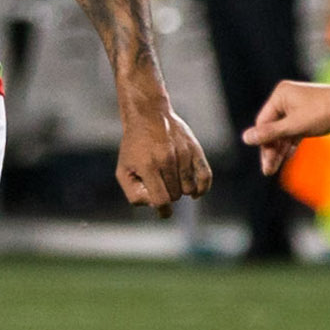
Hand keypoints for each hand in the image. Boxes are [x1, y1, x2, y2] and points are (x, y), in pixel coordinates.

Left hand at [116, 96, 210, 214]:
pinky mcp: (195, 150)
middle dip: (168, 195)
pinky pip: (206, 176)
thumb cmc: (134, 147)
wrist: (148, 116)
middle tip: (159, 183)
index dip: (163, 210)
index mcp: (148, 165)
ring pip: (189, 189)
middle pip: (175, 195)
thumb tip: (155, 206)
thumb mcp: (123, 169)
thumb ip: (133, 193)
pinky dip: (202, 188)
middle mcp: (167, 160)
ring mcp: (183, 154)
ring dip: (181, 191)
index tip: (164, 213)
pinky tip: (195, 193)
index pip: (161, 199)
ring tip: (171, 180)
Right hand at [246, 79, 329, 174]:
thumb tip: (245, 138)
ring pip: (283, 131)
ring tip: (273, 169)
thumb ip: (270, 134)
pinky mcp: (309, 115)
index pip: (264, 123)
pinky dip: (290, 143)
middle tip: (268, 170)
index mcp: (280, 96)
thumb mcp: (294, 126)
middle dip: (270, 149)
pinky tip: (286, 157)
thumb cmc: (325, 112)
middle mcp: (287, 99)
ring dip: (279, 149)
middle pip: (272, 128)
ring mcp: (298, 107)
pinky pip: (294, 131)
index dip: (262, 143)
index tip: (264, 163)